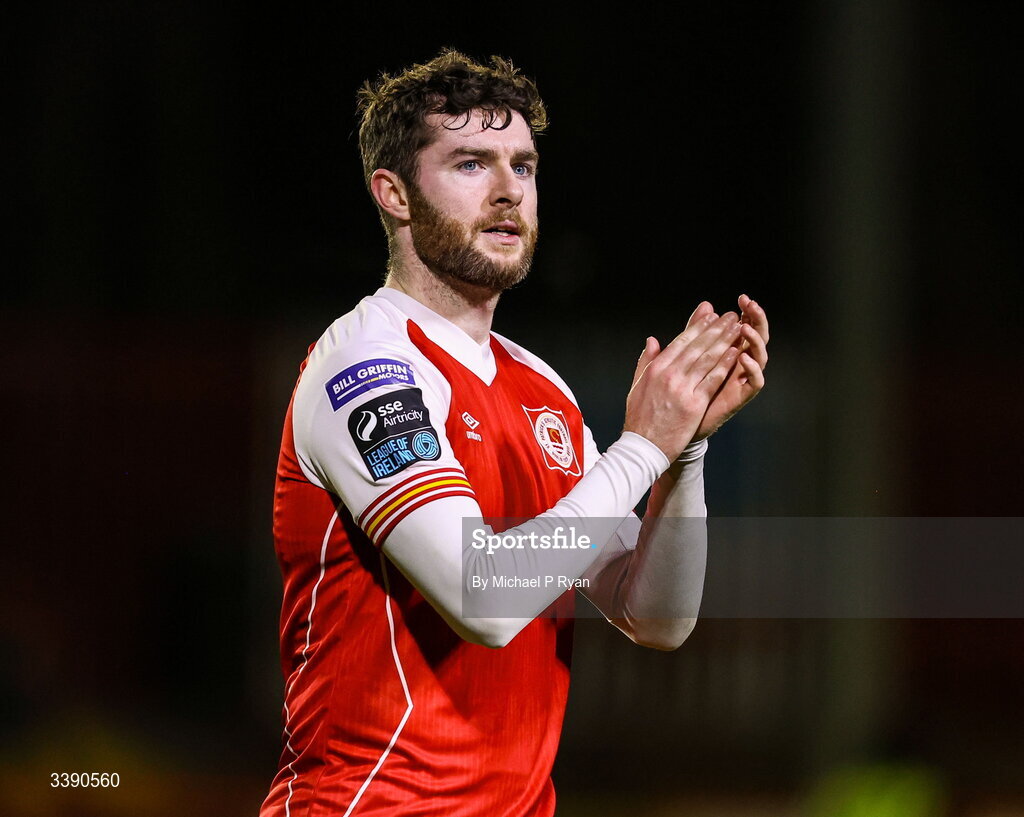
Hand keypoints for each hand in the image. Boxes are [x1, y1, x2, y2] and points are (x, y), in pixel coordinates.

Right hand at [624, 308, 741, 460]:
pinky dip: (725, 364)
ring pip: (708, 359)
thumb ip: (646, 361)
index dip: (699, 326)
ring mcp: (682, 389)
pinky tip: (735, 353)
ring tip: (738, 329)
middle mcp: (669, 374)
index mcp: (655, 368)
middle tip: (730, 316)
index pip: (681, 341)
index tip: (711, 316)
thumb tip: (652, 340)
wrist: (643, 446)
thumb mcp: (637, 385)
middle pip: (697, 346)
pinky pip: (713, 379)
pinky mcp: (694, 404)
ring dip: (725, 341)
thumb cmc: (639, 418)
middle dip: (716, 328)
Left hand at [693, 294, 767, 440]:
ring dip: (754, 341)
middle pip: (757, 338)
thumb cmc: (685, 386)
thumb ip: (697, 330)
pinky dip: (752, 369)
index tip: (742, 298)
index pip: (745, 327)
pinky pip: (755, 382)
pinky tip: (744, 357)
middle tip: (750, 305)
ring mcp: (743, 379)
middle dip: (757, 320)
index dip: (746, 312)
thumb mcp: (689, 354)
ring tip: (744, 328)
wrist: (680, 420)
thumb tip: (705, 305)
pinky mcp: (742, 396)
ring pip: (760, 357)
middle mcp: (741, 363)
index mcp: (731, 350)